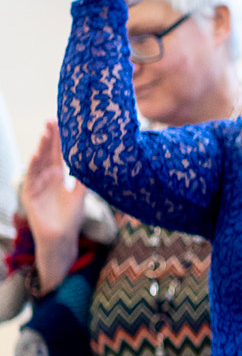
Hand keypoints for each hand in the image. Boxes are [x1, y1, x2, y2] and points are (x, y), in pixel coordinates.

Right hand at [21, 122, 85, 246]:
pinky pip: (31, 177)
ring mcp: (37, 184)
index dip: (60, 139)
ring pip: (38, 162)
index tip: (63, 123)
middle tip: (51, 120)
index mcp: (58, 175)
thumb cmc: (71, 216)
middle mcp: (46, 176)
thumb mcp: (81, 193)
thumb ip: (84, 178)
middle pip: (47, 153)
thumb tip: (97, 161)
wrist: (61, 236)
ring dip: (41, 147)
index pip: (59, 153)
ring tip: (46, 133)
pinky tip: (37, 154)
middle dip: (49, 137)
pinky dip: (33, 166)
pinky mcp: (29, 193)